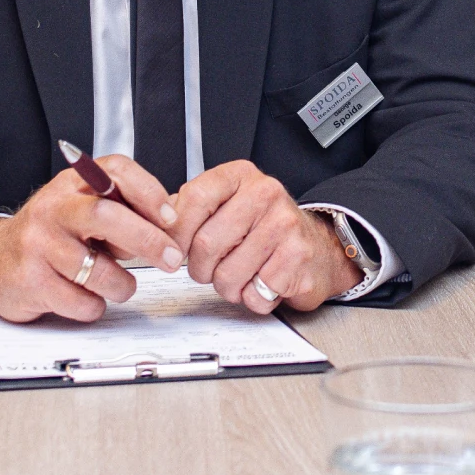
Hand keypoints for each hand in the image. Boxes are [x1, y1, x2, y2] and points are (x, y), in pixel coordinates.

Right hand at [0, 164, 183, 322]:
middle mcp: (53, 207)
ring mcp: (39, 243)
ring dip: (121, 284)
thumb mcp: (82, 209)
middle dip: (147, 240)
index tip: (170, 218)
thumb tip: (171, 228)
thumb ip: (122, 211)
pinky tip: (84, 296)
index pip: (116, 171)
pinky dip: (94, 306)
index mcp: (73, 184)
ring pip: (98, 270)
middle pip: (106, 216)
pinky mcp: (31, 279)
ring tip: (118, 284)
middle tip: (170, 259)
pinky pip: (81, 301)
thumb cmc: (50, 236)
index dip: (149, 192)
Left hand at [157, 159, 358, 312]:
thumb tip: (156, 222)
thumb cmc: (265, 228)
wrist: (318, 246)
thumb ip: (191, 208)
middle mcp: (265, 194)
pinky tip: (261, 282)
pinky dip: (252, 298)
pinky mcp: (297, 259)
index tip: (174, 248)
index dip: (176, 232)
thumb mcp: (227, 204)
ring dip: (226, 287)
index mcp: (241, 176)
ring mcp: (284, 225)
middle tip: (210, 268)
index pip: (194, 199)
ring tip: (240, 275)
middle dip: (200, 268)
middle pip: (206, 244)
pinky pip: (254, 293)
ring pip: (227, 274)